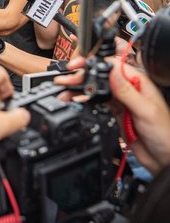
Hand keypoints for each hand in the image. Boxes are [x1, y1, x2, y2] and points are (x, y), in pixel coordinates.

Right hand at [56, 57, 169, 174]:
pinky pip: (96, 102)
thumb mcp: (145, 110)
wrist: (163, 158)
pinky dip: (83, 100)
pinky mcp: (114, 111)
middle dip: (82, 76)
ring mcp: (120, 100)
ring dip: (80, 88)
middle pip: (101, 76)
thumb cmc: (165, 133)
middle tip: (66, 79)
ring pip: (96, 88)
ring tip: (64, 88)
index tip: (80, 65)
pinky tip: (73, 99)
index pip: (113, 66)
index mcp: (139, 82)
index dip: (95, 63)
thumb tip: (113, 69)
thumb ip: (127, 90)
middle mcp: (128, 88)